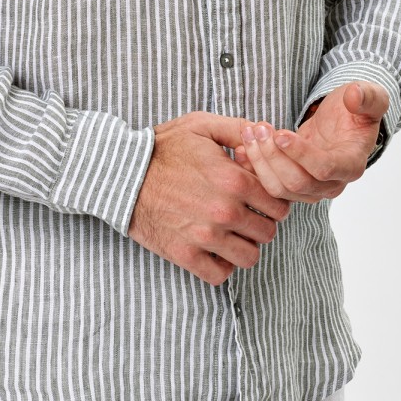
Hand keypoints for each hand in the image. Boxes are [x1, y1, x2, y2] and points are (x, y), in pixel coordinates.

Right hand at [128, 112, 290, 285]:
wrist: (122, 173)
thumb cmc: (163, 148)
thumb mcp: (202, 125)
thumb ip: (239, 129)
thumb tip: (268, 133)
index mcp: (234, 179)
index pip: (278, 204)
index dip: (272, 200)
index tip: (259, 198)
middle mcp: (225, 210)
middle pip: (268, 232)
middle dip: (261, 223)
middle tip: (246, 214)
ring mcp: (205, 236)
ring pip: (249, 257)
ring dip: (244, 246)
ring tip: (231, 232)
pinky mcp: (185, 255)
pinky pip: (221, 275)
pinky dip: (221, 265)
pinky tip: (214, 249)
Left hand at [236, 83, 388, 203]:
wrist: (342, 122)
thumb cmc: (356, 111)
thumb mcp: (371, 97)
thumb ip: (368, 97)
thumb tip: (355, 96)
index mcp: (351, 165)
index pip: (324, 169)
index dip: (300, 154)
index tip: (280, 134)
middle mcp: (331, 184)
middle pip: (297, 183)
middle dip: (274, 156)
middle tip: (259, 128)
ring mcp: (310, 188)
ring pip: (279, 188)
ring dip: (260, 161)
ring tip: (249, 132)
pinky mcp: (292, 185)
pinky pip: (268, 185)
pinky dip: (252, 169)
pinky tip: (241, 148)